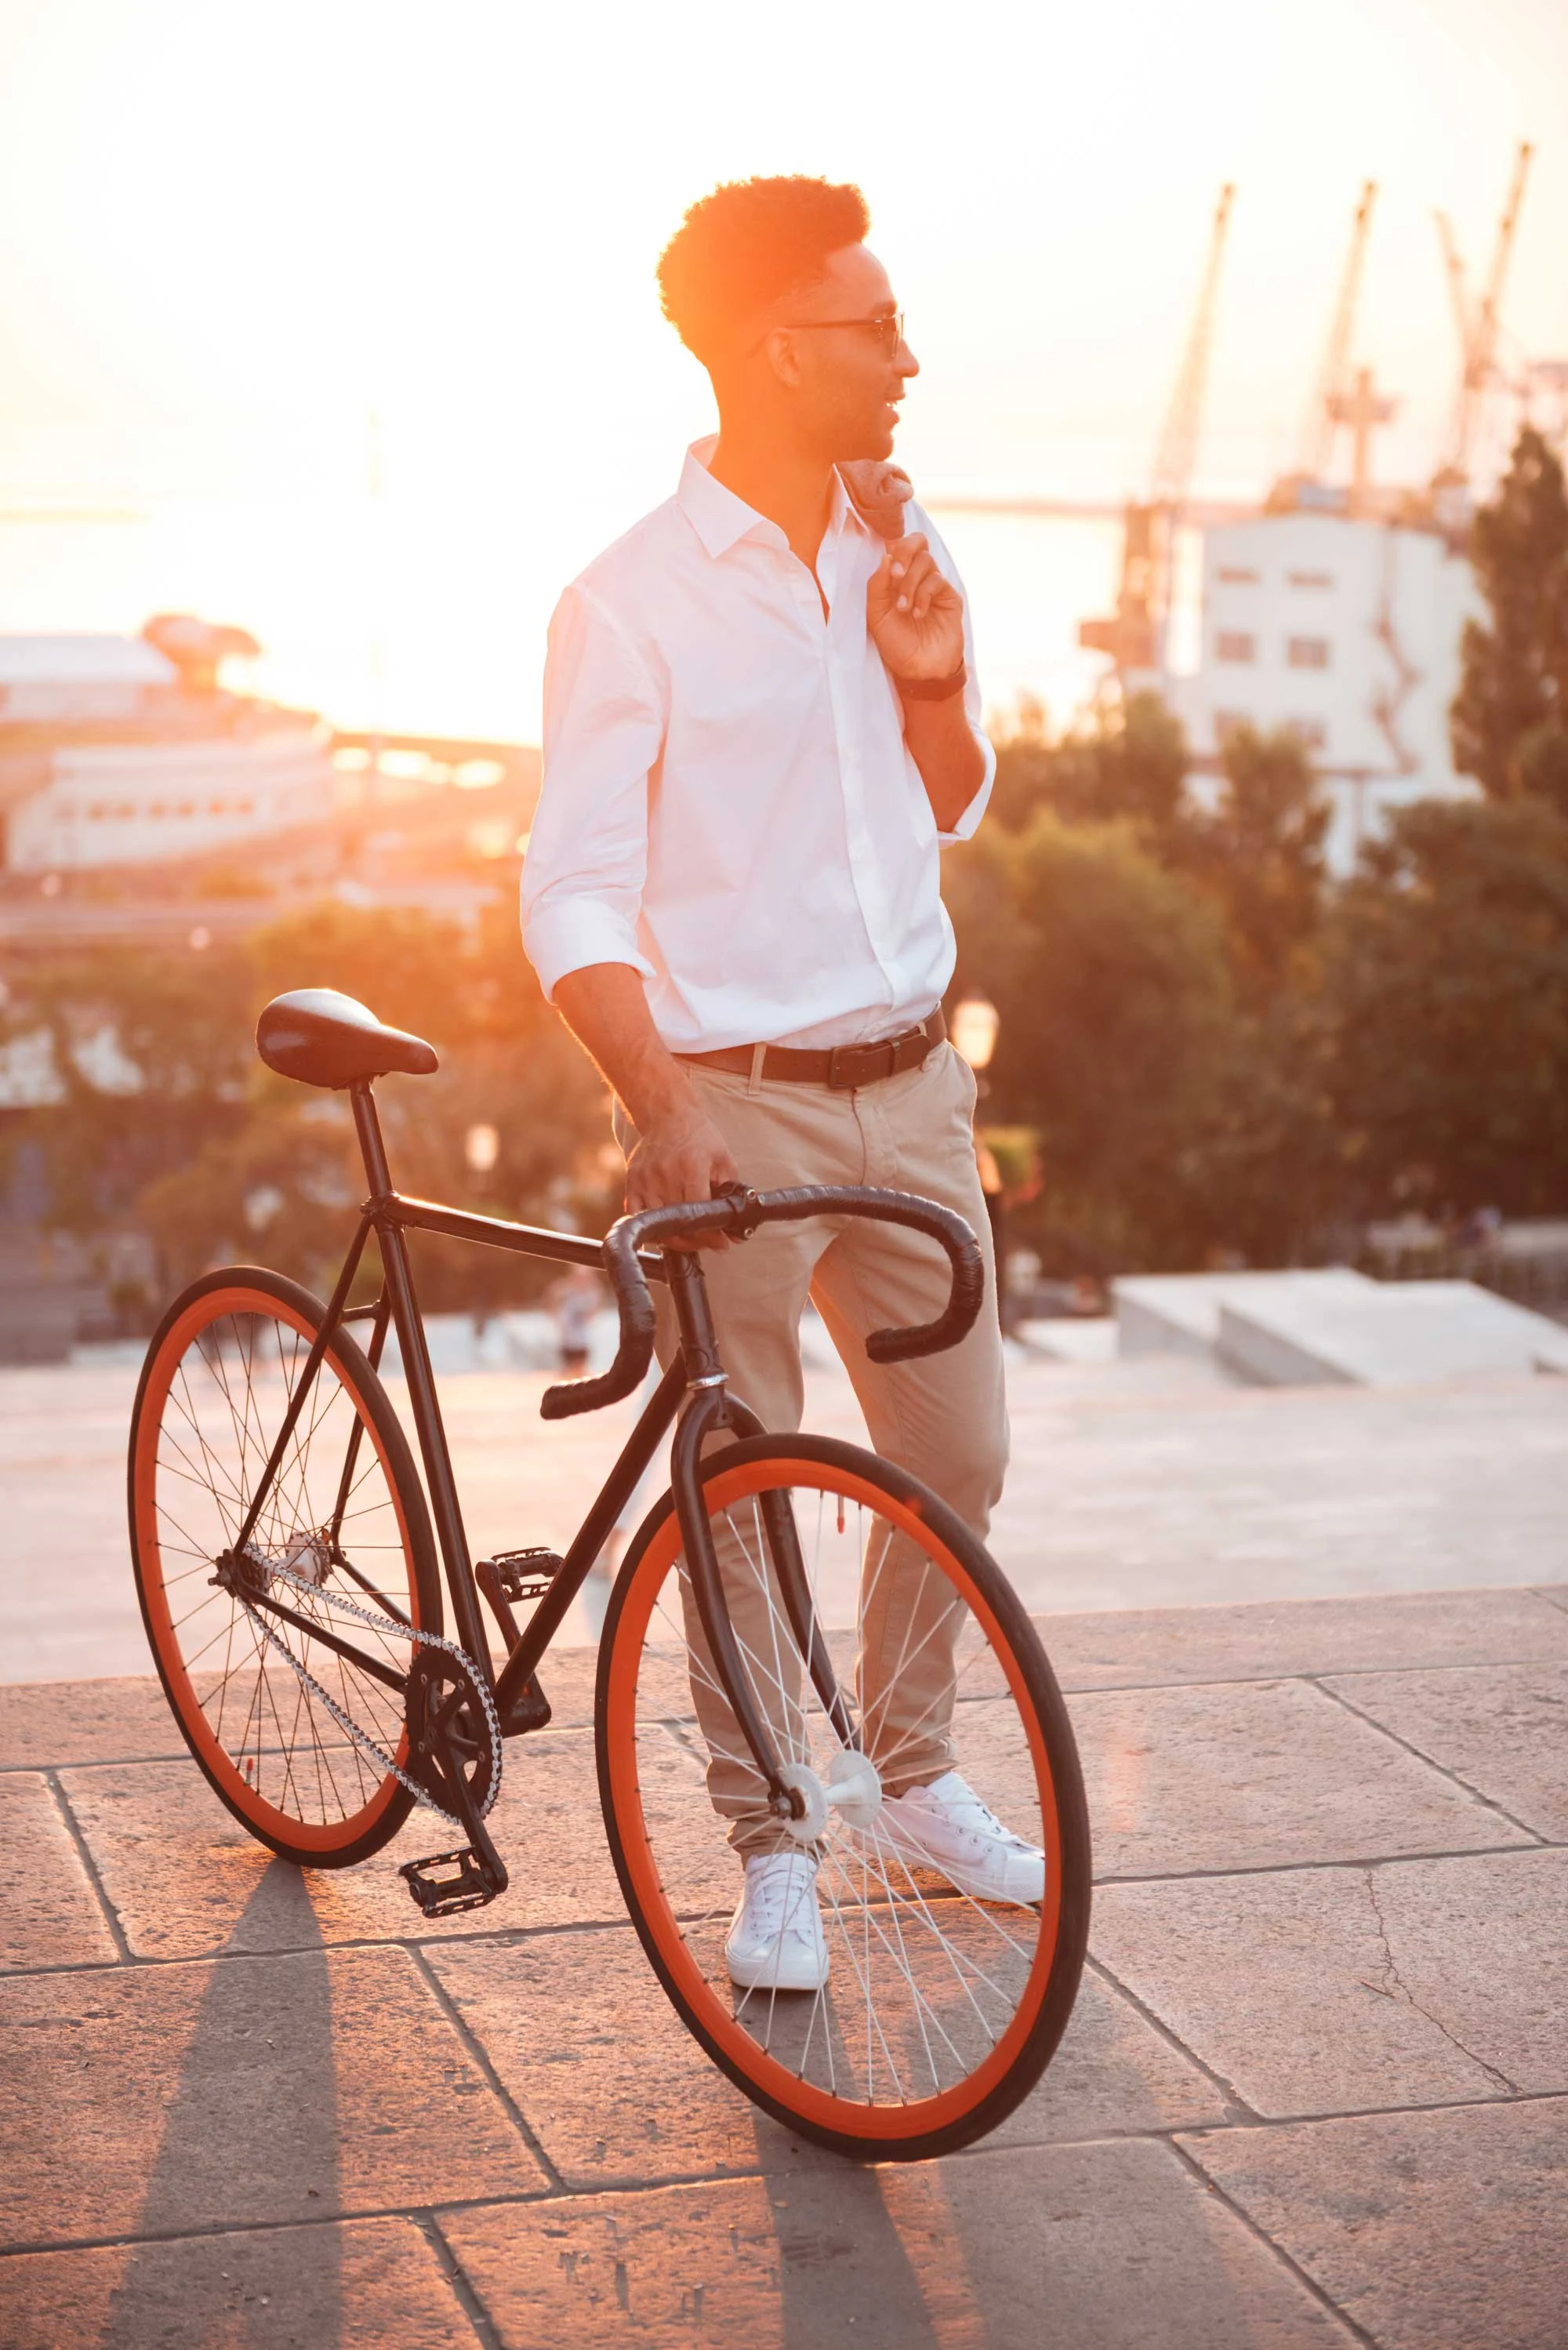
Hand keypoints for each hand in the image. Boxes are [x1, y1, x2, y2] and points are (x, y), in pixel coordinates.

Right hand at [624, 1102, 739, 1249]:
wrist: (668, 1115)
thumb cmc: (700, 1137)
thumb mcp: (724, 1159)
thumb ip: (730, 1191)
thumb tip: (736, 1226)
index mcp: (691, 1168)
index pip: (698, 1214)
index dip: (710, 1235)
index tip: (721, 1244)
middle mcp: (665, 1175)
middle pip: (677, 1224)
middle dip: (696, 1240)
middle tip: (707, 1243)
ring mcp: (645, 1179)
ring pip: (657, 1225)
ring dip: (674, 1238)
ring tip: (689, 1237)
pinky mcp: (632, 1181)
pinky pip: (637, 1216)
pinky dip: (651, 1227)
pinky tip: (665, 1229)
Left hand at [866, 532, 964, 683]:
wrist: (919, 670)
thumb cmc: (896, 645)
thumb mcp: (876, 616)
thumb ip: (877, 586)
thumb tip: (885, 555)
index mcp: (895, 579)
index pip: (897, 545)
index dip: (892, 546)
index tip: (886, 566)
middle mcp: (915, 577)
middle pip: (917, 541)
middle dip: (904, 552)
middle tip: (895, 575)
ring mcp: (933, 586)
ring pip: (925, 560)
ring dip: (910, 583)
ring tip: (903, 609)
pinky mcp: (949, 597)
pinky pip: (937, 580)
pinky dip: (924, 595)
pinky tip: (918, 614)